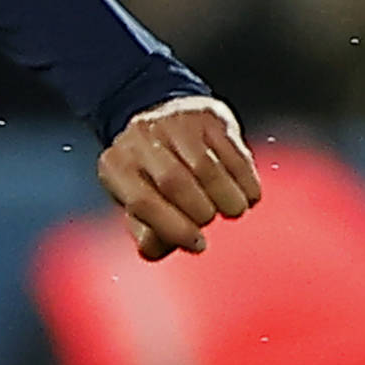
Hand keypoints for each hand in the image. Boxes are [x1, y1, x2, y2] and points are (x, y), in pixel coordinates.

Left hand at [100, 93, 260, 261]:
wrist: (165, 115)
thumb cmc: (152, 172)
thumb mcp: (139, 200)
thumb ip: (147, 232)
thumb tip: (157, 249)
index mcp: (117, 165)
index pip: (142, 202)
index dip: (173, 229)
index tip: (198, 245)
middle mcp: (141, 138)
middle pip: (174, 182)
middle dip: (200, 211)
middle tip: (211, 220)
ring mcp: (175, 122)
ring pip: (206, 168)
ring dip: (227, 197)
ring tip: (233, 210)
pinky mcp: (208, 116)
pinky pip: (232, 152)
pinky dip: (245, 179)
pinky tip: (247, 193)